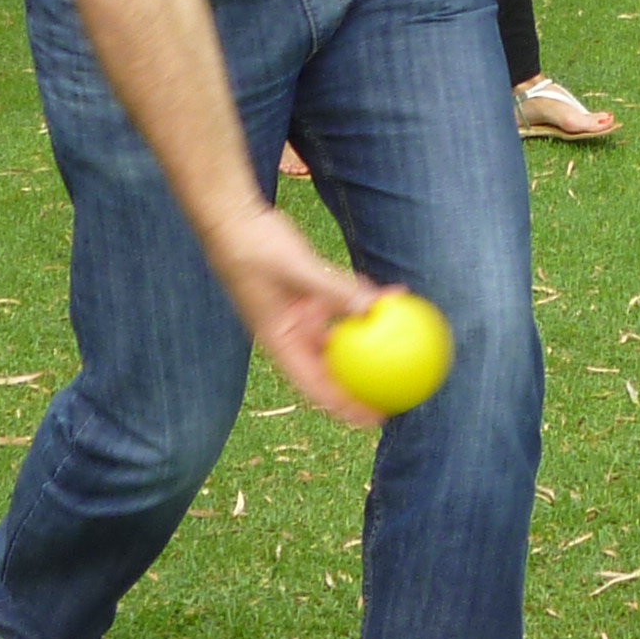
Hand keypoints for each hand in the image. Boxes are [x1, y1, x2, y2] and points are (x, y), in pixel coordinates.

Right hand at [207, 203, 395, 431]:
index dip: (345, 408)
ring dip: (371, 339)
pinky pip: (344, 303)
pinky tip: (393, 296)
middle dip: (363, 383)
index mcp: (280, 342)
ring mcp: (301, 313)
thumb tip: (377, 308)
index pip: (315, 387)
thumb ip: (336, 290)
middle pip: (332, 369)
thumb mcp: (297, 270)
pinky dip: (365, 301)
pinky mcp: (310, 291)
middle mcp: (292, 333)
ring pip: (342, 336)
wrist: (233, 220)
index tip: (374, 419)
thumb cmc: (254, 249)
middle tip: (399, 391)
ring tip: (406, 346)